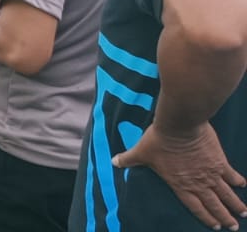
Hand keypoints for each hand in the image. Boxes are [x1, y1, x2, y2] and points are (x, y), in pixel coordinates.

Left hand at [114, 123, 246, 229]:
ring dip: (235, 204)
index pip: (194, 206)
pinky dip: (237, 181)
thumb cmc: (159, 140)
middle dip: (224, 217)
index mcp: (180, 184)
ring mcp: (210, 173)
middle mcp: (198, 182)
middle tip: (233, 227)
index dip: (204, 216)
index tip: (214, 225)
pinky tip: (242, 186)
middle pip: (213, 204)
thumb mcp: (140, 152)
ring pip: (226, 193)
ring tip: (243, 214)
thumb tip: (114, 161)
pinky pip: (231, 174)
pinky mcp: (219, 161)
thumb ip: (128, 159)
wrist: (179, 125)